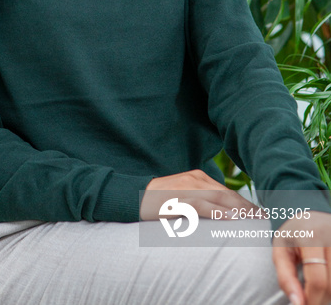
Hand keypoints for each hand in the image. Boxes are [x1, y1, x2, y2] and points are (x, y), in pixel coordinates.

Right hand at [140, 169, 258, 220]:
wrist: (134, 197)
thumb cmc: (159, 201)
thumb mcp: (182, 195)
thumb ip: (200, 199)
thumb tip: (221, 212)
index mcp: (197, 177)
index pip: (226, 190)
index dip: (244, 202)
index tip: (259, 213)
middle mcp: (194, 179)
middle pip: (226, 193)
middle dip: (246, 206)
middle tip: (263, 218)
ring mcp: (186, 188)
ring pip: (218, 198)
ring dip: (238, 209)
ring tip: (253, 219)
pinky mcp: (178, 200)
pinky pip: (201, 206)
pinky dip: (217, 212)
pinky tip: (230, 219)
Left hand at [272, 212, 330, 304]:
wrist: (309, 214)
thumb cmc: (293, 234)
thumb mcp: (280, 251)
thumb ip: (285, 277)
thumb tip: (297, 303)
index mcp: (311, 237)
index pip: (318, 280)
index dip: (312, 300)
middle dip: (322, 299)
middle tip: (312, 299)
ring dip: (330, 293)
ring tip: (318, 288)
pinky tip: (326, 281)